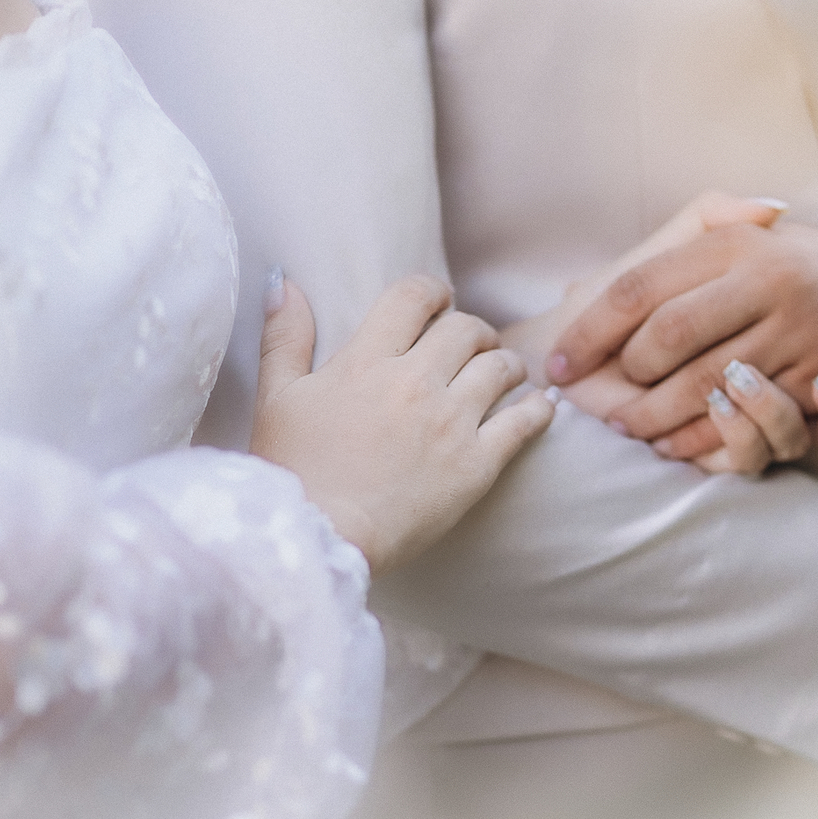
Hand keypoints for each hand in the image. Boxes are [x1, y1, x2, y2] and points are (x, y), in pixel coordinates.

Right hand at [250, 273, 555, 571]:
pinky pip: (523, 422)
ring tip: (507, 373)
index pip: (413, 297)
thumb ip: (285, 336)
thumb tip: (285, 282)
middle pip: (465, 329)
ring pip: (501, 367)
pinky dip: (538, 408)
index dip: (432, 291)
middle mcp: (415, 381)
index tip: (439, 302)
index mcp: (366, 360)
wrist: (319, 536)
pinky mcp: (476, 465)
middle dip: (474, 330)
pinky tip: (541, 406)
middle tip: (475, 344)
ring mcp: (450, 422)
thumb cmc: (291, 471)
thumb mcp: (276, 396)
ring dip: (508, 363)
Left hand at [548, 205, 817, 460]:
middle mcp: (768, 282)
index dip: (589, 330)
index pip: (639, 289)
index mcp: (734, 245)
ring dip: (657, 418)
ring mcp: (800, 333)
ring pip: (704, 388)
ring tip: (631, 429)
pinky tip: (681, 446)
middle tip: (601, 401)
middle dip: (625, 379)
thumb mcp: (743, 234)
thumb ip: (679, 238)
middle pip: (665, 340)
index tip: (557, 363)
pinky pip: (755, 423)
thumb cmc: (798, 265)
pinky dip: (710, 441)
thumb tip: (592, 282)